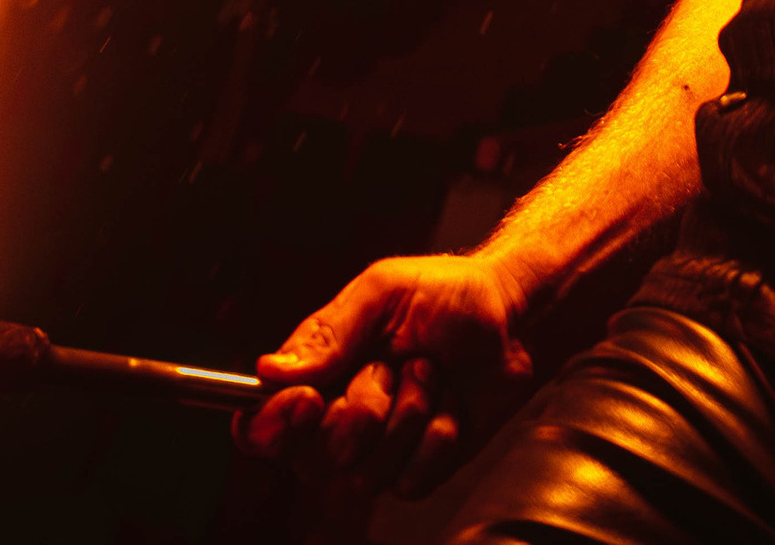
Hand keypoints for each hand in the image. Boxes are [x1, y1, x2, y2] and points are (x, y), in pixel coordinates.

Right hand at [246, 250, 532, 505]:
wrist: (513, 319)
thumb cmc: (448, 294)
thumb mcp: (384, 292)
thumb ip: (328, 333)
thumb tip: (266, 372)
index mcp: (318, 372)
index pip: (260, 423)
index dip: (271, 426)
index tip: (307, 402)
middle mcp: (340, 416)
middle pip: (314, 458)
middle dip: (363, 410)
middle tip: (395, 364)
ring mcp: (380, 448)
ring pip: (365, 473)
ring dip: (409, 416)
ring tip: (430, 373)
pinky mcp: (418, 469)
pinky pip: (409, 482)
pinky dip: (437, 438)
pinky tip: (451, 404)